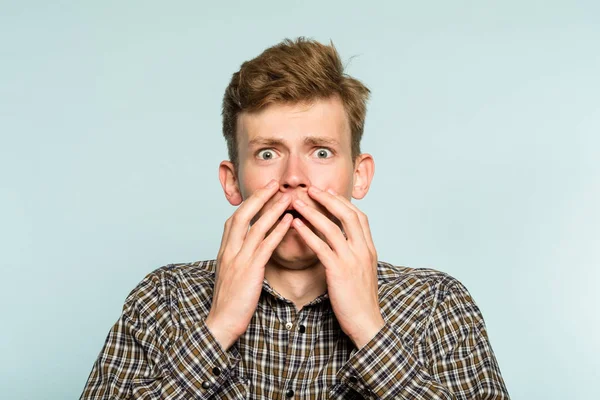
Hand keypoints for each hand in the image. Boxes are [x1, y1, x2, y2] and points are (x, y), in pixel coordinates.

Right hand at [205, 180, 292, 349]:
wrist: (221, 323)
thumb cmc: (230, 302)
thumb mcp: (232, 275)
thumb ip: (240, 258)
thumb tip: (251, 249)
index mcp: (225, 251)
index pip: (235, 219)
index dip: (249, 203)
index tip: (262, 191)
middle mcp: (229, 251)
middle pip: (243, 215)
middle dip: (259, 197)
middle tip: (275, 183)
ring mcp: (238, 259)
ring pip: (256, 226)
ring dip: (273, 209)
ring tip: (287, 196)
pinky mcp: (250, 271)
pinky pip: (265, 246)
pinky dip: (277, 231)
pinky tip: (289, 221)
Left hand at [291, 186, 384, 348]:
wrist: (367, 323)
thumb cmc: (361, 300)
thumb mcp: (362, 272)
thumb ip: (355, 254)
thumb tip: (343, 242)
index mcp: (369, 249)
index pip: (358, 216)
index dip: (342, 202)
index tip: (327, 192)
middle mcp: (363, 250)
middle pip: (347, 214)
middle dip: (328, 199)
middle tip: (310, 188)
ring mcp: (352, 260)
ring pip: (332, 227)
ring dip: (312, 212)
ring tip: (296, 202)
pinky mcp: (339, 271)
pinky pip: (321, 247)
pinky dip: (307, 233)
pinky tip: (295, 226)